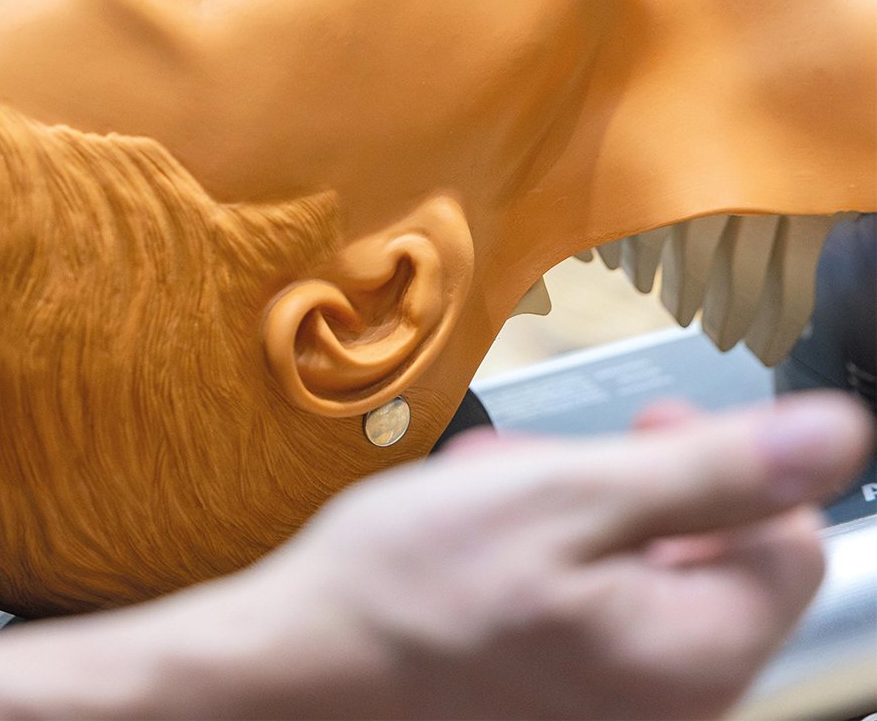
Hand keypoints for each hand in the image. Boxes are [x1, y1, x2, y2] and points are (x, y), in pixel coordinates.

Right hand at [0, 392, 870, 720]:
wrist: (296, 669)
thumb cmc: (410, 586)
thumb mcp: (568, 493)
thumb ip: (714, 467)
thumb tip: (836, 434)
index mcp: (691, 655)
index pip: (789, 541)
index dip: (729, 465)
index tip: (650, 427)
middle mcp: (669, 704)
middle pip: (713, 560)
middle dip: (637, 487)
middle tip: (556, 461)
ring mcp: (611, 712)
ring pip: (643, 578)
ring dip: (580, 515)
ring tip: (496, 495)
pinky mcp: (558, 706)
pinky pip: (591, 617)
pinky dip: (546, 562)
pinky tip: (478, 536)